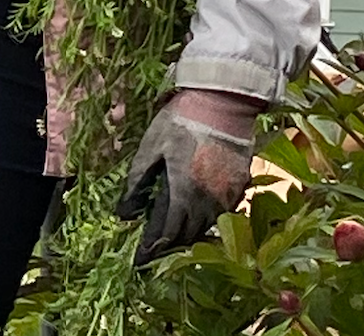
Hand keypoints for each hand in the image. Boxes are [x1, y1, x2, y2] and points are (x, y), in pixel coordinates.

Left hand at [116, 88, 259, 265]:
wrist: (222, 104)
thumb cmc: (180, 122)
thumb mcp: (150, 147)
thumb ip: (137, 181)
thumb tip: (123, 214)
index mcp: (183, 194)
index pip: (167, 234)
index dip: (153, 249)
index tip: (140, 260)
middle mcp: (208, 202)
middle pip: (188, 235)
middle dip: (170, 245)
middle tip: (155, 247)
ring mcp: (228, 196)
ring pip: (207, 226)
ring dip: (190, 233)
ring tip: (174, 234)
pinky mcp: (240, 186)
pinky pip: (223, 212)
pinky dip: (208, 218)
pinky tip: (197, 212)